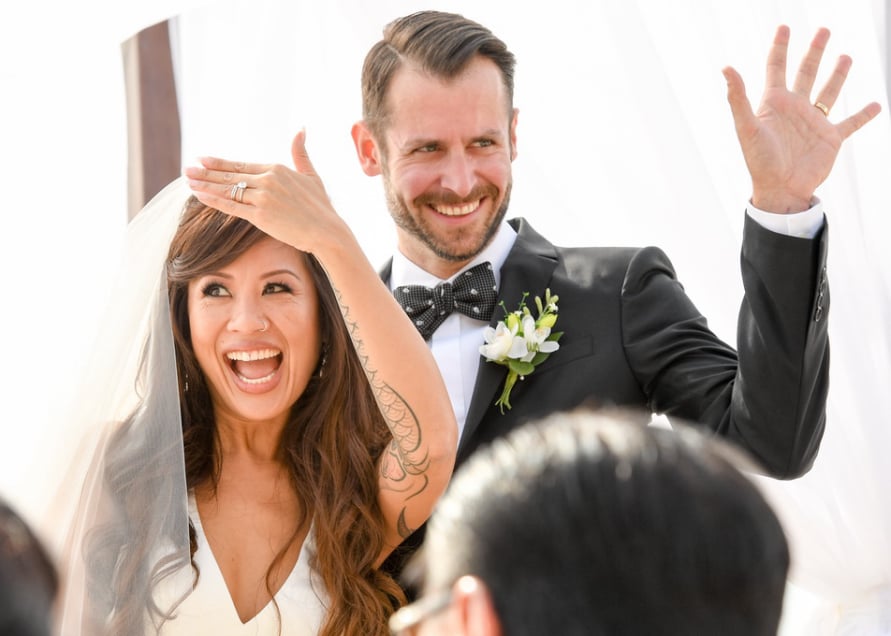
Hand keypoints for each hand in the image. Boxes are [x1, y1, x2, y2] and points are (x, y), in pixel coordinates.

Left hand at [184, 130, 343, 253]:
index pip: (241, 165)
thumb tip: (301, 129)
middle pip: (230, 175)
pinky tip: (200, 195)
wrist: (327, 231)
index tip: (203, 159)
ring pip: (227, 189)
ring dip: (205, 185)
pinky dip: (214, 200)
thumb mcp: (311, 175)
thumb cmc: (321, 207)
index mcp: (277, 169)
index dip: (220, 163)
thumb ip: (301, 153)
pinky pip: (231, 206)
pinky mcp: (260, 216)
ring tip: (188, 180)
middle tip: (187, 169)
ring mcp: (263, 197)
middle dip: (206, 172)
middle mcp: (268, 180)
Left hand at [723, 25, 880, 212]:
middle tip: (823, 30)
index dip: (780, 46)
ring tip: (846, 57)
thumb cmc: (760, 161)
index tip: (784, 27)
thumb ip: (738, 97)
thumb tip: (726, 67)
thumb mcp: (747, 127)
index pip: (776, 67)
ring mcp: (813, 122)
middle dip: (814, 51)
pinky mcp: (830, 139)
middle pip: (806, 72)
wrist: (780, 190)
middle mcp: (795, 109)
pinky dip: (864, 114)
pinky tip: (876, 105)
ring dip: (838, 75)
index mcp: (774, 103)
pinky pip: (850, 122)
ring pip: (829, 92)